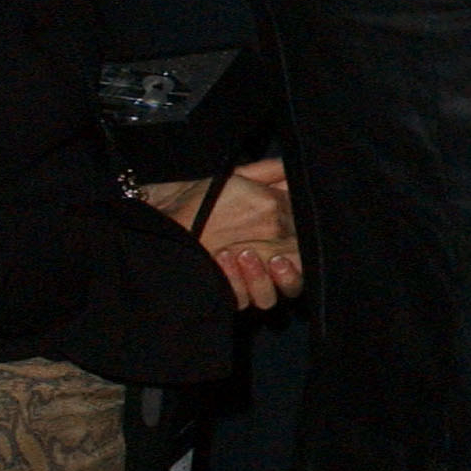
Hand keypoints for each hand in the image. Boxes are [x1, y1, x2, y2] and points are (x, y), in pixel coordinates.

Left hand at [152, 160, 304, 311]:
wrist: (164, 212)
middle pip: (295, 282)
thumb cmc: (204, 196)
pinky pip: (241, 301)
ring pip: (270, 298)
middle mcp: (265, 263)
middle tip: (276, 259)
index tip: (296, 242)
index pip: (306, 252)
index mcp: (277, 235)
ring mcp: (246, 282)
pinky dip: (234, 284)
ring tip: (242, 255)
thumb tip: (299, 169)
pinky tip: (221, 260)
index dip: (306, 251)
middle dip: (289, 273)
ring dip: (259, 280)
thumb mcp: (241, 176)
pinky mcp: (227, 295)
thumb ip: (274, 173)